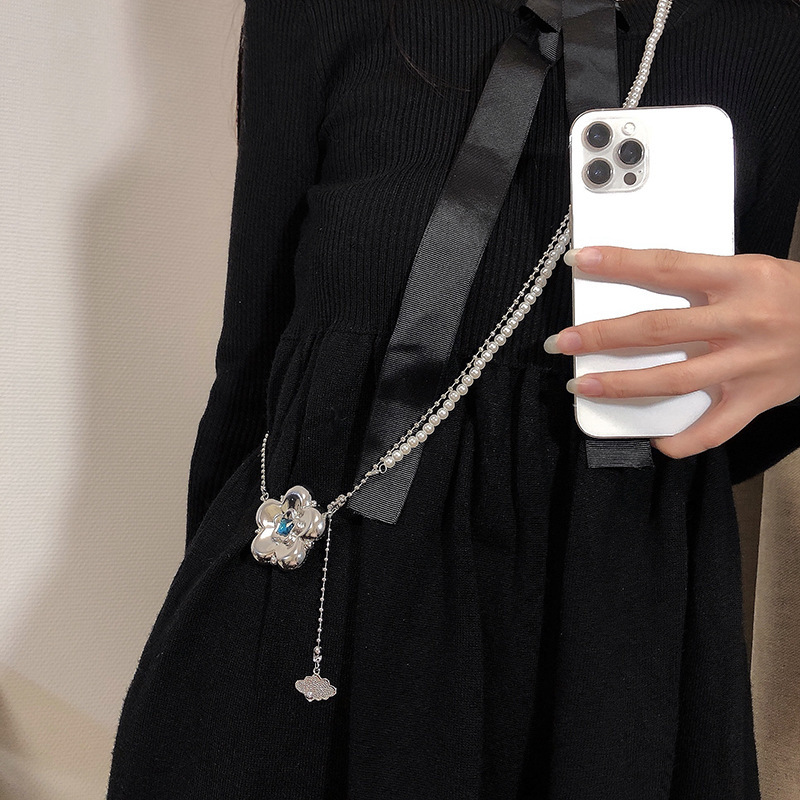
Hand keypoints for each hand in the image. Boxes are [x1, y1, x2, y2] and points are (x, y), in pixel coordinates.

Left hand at [543, 246, 799, 458]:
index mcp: (739, 276)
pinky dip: (686, 440)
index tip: (581, 261)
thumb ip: (699, 278)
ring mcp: (749, 362)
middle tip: (565, 341)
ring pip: (675, 377)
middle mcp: (742, 319)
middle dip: (604, 335)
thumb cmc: (792, 294)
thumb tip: (638, 282)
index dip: (620, 264)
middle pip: (658, 328)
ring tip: (584, 385)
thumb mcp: (749, 269)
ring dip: (624, 385)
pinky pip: (718, 428)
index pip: (666, 266)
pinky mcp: (758, 397)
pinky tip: (659, 443)